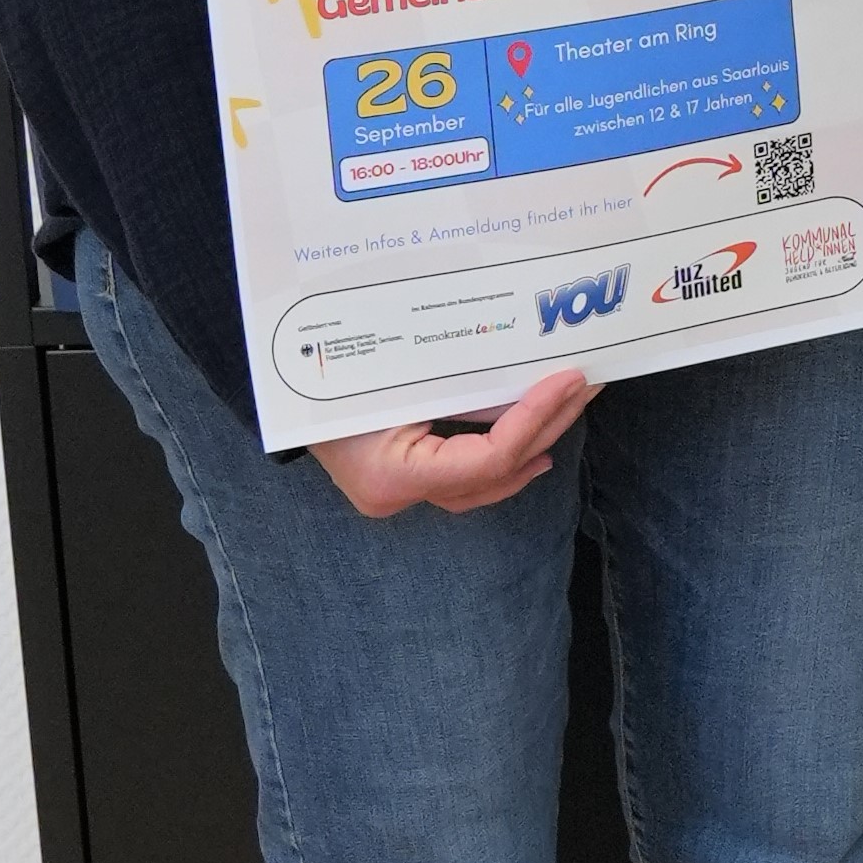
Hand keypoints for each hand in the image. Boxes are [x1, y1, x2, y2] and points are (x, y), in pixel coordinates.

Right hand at [313, 369, 590, 517]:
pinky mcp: (402, 481)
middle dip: (548, 426)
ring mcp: (400, 495)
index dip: (534, 420)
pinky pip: (465, 478)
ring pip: (484, 484)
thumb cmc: (325, 375)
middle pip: (496, 473)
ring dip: (532, 445)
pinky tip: (536, 444)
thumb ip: (456, 383)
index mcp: (392, 474)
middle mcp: (399, 495)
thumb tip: (526, 367)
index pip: (488, 460)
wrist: (276, 390)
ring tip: (570, 410)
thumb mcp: (394, 373)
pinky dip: (503, 459)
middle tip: (586, 387)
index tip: (569, 380)